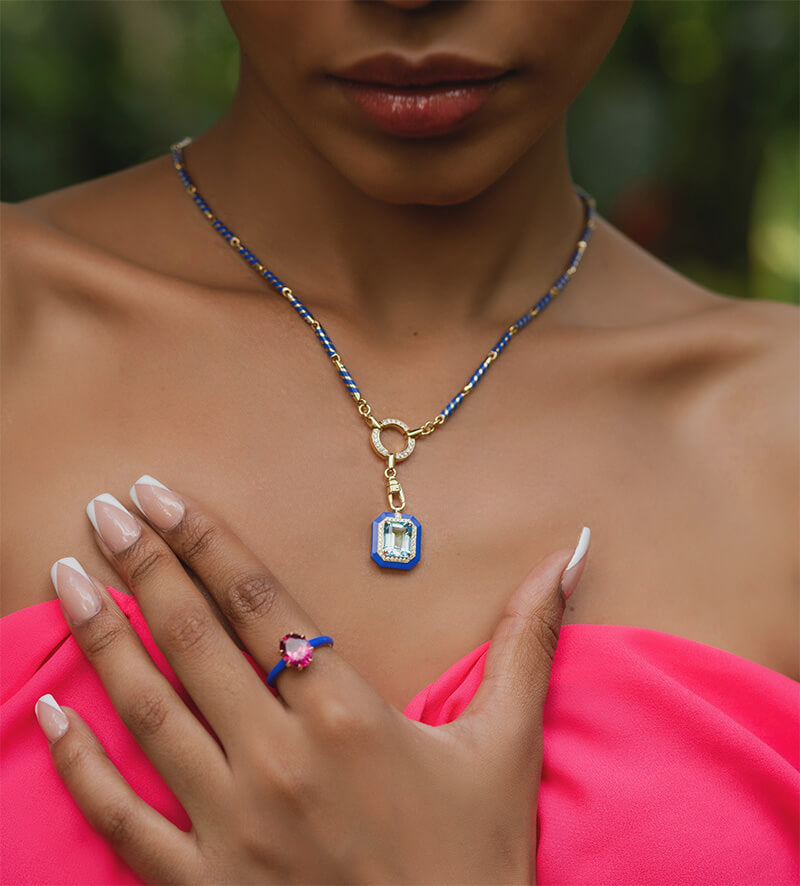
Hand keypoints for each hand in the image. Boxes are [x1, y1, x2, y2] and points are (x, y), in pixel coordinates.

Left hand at [39, 478, 588, 884]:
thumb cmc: (477, 859)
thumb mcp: (506, 742)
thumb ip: (527, 639)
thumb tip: (569, 552)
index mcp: (345, 713)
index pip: (258, 600)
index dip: (203, 538)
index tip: (158, 492)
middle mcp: (279, 757)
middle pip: (193, 637)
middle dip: (142, 561)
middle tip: (101, 506)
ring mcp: (232, 824)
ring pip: (148, 708)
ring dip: (99, 633)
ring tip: (65, 570)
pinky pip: (123, 816)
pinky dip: (81, 762)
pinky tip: (46, 714)